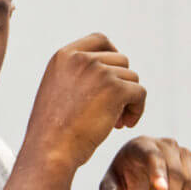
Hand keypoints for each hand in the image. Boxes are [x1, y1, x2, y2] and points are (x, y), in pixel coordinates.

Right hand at [22, 34, 145, 170]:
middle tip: (113, 111)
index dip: (112, 55)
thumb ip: (77, 74)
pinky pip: (140, 93)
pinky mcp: (115, 88)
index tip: (114, 77)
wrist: (50, 150)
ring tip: (115, 122)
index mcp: (63, 56)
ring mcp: (99, 71)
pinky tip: (123, 125)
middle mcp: (81, 58)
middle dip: (121, 84)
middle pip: (121, 60)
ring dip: (128, 100)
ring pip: (132, 78)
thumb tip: (112, 69)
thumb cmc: (52, 130)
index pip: (100, 40)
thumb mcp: (57, 91)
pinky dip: (137, 110)